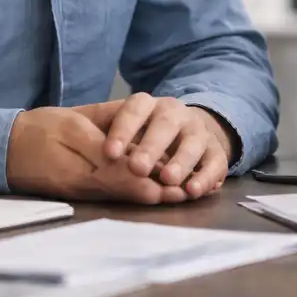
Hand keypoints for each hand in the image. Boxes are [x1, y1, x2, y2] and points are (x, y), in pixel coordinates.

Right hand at [6, 106, 189, 204]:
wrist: (6, 146)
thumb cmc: (39, 131)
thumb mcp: (73, 130)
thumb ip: (104, 151)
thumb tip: (135, 167)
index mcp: (86, 173)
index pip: (129, 181)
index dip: (156, 183)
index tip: (181, 185)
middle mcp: (89, 185)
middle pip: (132, 190)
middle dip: (161, 191)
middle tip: (189, 193)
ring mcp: (86, 187)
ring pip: (126, 191)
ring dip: (153, 192)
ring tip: (182, 193)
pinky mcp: (83, 185)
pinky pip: (112, 189)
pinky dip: (136, 188)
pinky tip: (155, 186)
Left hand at [97, 94, 233, 198]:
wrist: (190, 133)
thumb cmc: (144, 135)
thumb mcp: (124, 130)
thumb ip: (107, 139)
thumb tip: (81, 154)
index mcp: (149, 105)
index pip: (135, 110)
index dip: (123, 130)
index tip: (110, 152)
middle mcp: (175, 114)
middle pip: (164, 126)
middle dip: (151, 147)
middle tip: (137, 168)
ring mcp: (198, 132)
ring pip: (192, 143)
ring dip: (180, 161)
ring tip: (168, 179)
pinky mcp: (216, 153)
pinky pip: (215, 164)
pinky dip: (205, 178)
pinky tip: (193, 191)